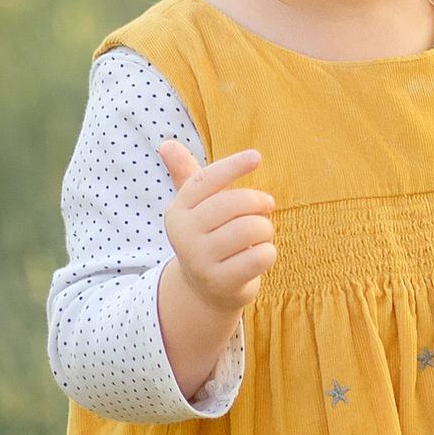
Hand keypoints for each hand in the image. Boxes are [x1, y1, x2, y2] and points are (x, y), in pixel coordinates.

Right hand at [157, 138, 275, 394]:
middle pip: (234, 204)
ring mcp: (201, 260)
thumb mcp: (194, 207)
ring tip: (261, 234)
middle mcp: (184, 234)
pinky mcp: (221, 282)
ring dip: (266, 229)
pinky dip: (268, 252)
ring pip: (252, 229)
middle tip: (266, 206)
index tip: (257, 157)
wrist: (204, 290)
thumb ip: (185, 174)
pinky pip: (261, 256)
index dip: (232, 166)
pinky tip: (259, 256)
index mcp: (178, 211)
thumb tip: (165, 144)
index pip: (206, 181)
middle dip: (258, 202)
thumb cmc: (207, 237)